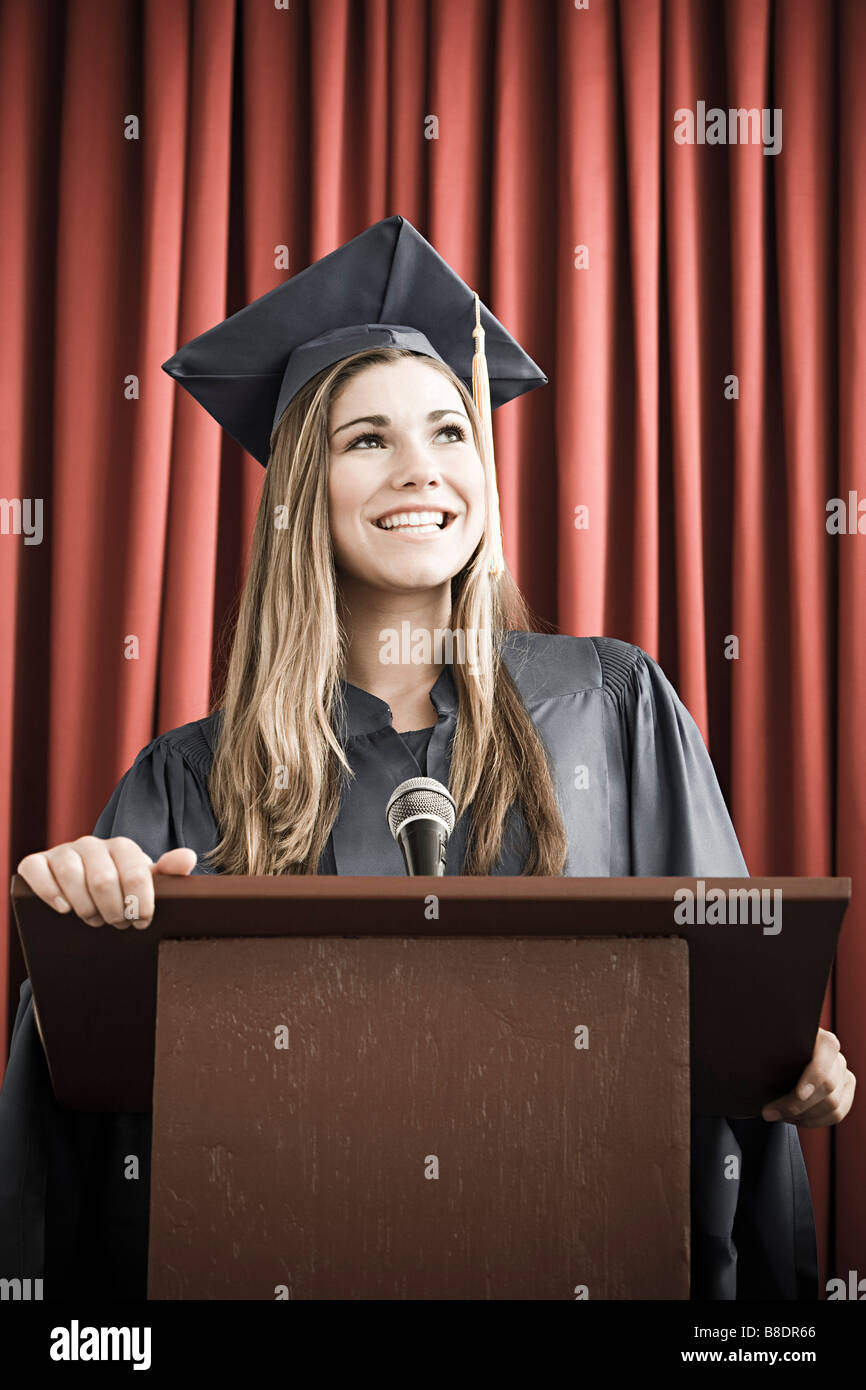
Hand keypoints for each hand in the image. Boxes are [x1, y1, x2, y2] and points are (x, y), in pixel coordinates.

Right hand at [17, 836, 196, 929]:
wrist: (84, 895)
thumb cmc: (120, 891)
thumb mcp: (145, 884)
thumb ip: (167, 873)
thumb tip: (188, 857)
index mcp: (122, 847)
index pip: (136, 872)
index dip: (140, 902)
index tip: (142, 922)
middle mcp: (91, 844)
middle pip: (103, 879)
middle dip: (112, 910)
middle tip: (117, 925)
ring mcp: (62, 852)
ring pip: (71, 875)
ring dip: (85, 907)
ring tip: (94, 920)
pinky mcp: (36, 863)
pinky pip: (36, 870)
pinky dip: (49, 891)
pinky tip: (63, 909)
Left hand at [762, 1028, 855, 1126]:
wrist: (778, 1056)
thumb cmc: (768, 1047)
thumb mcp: (767, 1042)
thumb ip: (764, 1044)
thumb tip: (752, 1050)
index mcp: (818, 1036)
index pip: (827, 1053)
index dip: (815, 1076)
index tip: (798, 1094)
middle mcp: (835, 1055)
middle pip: (827, 1086)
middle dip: (796, 1105)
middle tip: (768, 1112)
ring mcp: (843, 1073)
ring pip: (833, 1105)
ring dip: (803, 1116)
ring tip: (777, 1115)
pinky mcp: (844, 1090)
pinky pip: (836, 1114)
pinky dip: (813, 1121)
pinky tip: (793, 1118)